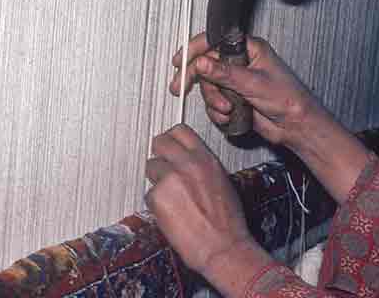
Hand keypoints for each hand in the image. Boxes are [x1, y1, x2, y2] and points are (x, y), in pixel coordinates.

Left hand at [145, 125, 273, 294]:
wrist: (224, 247)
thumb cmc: (229, 222)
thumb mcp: (223, 182)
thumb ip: (203, 168)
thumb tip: (188, 164)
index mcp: (207, 159)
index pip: (180, 131)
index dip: (171, 139)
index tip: (169, 147)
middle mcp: (189, 164)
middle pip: (159, 142)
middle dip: (159, 154)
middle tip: (162, 168)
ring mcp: (171, 179)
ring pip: (151, 168)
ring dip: (157, 180)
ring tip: (171, 197)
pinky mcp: (158, 197)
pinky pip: (149, 194)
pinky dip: (156, 203)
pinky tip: (170, 213)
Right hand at [170, 33, 332, 147]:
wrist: (295, 125)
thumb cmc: (289, 99)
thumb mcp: (253, 83)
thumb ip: (225, 73)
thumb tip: (202, 62)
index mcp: (250, 49)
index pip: (215, 41)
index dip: (195, 49)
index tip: (180, 60)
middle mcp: (242, 62)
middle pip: (206, 64)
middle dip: (197, 79)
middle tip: (180, 87)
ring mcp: (237, 80)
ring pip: (209, 86)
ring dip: (213, 100)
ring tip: (227, 108)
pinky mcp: (235, 97)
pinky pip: (214, 101)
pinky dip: (217, 111)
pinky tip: (229, 116)